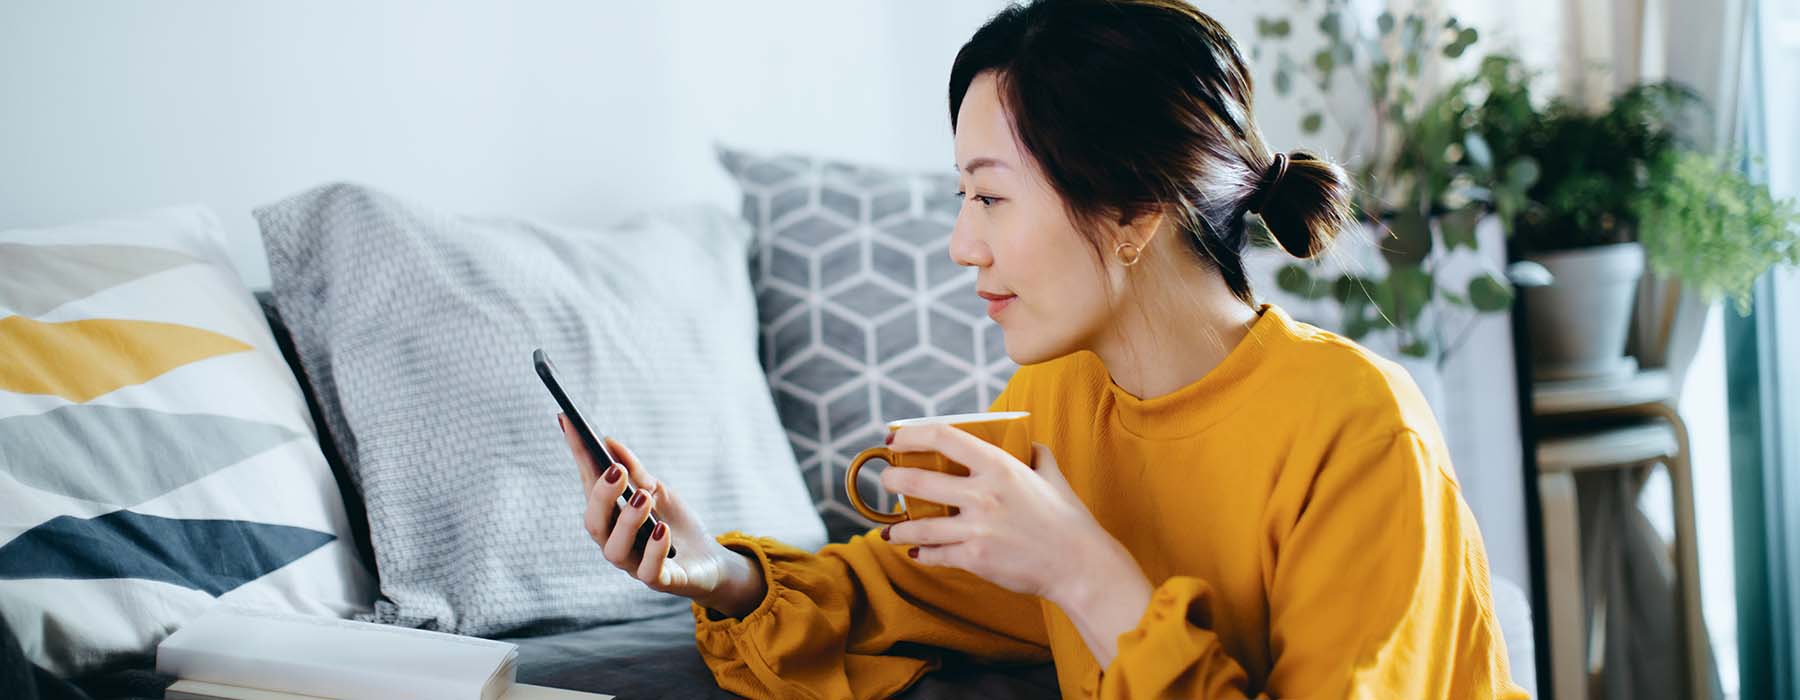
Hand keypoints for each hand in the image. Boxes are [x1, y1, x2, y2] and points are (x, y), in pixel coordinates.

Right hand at [559, 414, 764, 615]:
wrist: (710, 560)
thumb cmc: (675, 524)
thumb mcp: (658, 491)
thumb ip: (636, 471)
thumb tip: (609, 442)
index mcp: (611, 517)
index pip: (588, 485)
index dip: (577, 455)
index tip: (569, 421)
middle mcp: (615, 542)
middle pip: (594, 523)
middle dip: (602, 496)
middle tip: (617, 472)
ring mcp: (635, 564)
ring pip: (615, 550)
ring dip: (627, 521)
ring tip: (643, 497)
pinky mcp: (661, 581)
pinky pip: (650, 572)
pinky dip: (654, 551)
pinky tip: (662, 530)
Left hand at [880, 428, 1153, 665]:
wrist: (1080, 565)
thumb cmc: (1068, 519)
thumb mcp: (1052, 474)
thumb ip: (1035, 454)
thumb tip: (1027, 442)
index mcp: (999, 466)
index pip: (943, 437)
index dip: (911, 435)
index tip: (894, 439)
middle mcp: (983, 494)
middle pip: (918, 481)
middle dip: (892, 479)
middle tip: (886, 480)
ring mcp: (977, 528)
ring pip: (918, 525)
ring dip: (897, 527)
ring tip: (888, 529)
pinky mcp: (975, 558)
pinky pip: (936, 554)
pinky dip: (922, 553)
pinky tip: (915, 551)